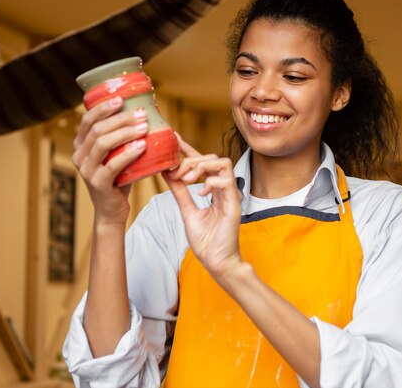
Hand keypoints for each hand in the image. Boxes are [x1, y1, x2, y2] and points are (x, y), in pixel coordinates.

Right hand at [72, 97, 147, 224]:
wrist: (112, 210)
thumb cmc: (118, 179)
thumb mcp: (116, 155)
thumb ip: (121, 138)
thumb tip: (143, 114)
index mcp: (81, 145)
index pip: (87, 119)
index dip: (103, 107)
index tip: (122, 99)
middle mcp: (79, 156)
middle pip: (97, 129)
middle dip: (121, 118)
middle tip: (141, 114)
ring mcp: (86, 170)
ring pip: (103, 143)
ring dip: (126, 132)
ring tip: (144, 127)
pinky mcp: (98, 183)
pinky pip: (113, 164)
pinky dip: (128, 153)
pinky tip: (142, 146)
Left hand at [162, 135, 242, 278]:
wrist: (216, 262)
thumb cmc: (206, 240)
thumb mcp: (187, 211)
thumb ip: (180, 192)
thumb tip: (167, 173)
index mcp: (213, 189)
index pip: (202, 162)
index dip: (189, 149)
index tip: (173, 139)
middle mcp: (223, 189)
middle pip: (213, 158)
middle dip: (192, 160)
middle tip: (178, 173)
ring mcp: (230, 195)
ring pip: (223, 163)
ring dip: (202, 166)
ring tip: (189, 179)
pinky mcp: (234, 205)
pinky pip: (227, 182)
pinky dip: (211, 182)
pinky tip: (201, 192)